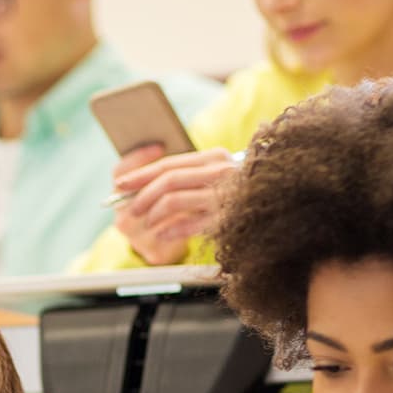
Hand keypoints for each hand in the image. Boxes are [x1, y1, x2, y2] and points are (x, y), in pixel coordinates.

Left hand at [110, 146, 241, 265]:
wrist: (271, 208)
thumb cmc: (233, 194)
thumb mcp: (209, 178)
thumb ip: (181, 176)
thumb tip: (134, 183)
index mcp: (214, 157)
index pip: (169, 164)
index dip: (141, 174)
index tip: (120, 185)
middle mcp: (221, 171)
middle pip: (169, 180)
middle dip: (143, 195)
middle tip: (130, 210)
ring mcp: (226, 194)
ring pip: (175, 199)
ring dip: (155, 214)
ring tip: (149, 224)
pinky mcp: (228, 218)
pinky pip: (190, 224)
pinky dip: (172, 230)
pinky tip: (163, 235)